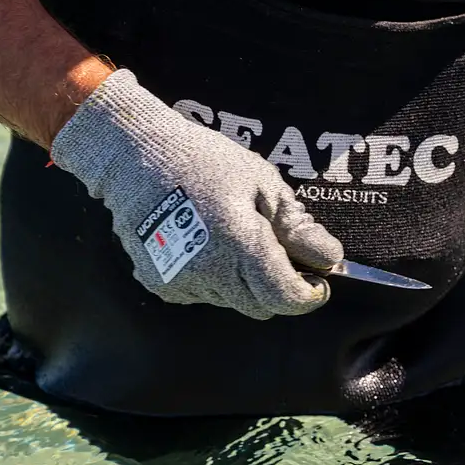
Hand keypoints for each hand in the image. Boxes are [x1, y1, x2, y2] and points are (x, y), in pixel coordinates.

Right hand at [50, 69, 343, 319]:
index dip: (309, 294)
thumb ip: (297, 228)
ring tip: (236, 237)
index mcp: (237, 243)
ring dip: (248, 282)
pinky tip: (208, 244)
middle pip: (263, 305)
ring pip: (236, 302)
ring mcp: (181, 282)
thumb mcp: (263, 184)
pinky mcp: (162, 286)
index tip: (319, 280)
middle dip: (280, 286)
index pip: (284, 297)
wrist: (134, 158)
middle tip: (280, 250)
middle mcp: (207, 271)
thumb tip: (330, 259)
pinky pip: (207, 295)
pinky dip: (219, 279)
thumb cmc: (205, 162)